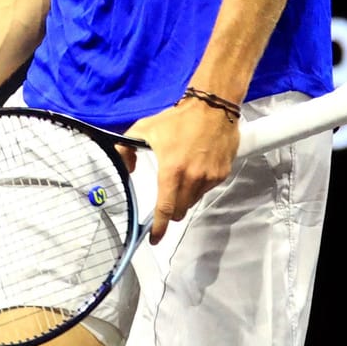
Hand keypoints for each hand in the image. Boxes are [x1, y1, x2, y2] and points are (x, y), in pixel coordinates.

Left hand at [123, 99, 240, 243]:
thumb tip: (125, 168)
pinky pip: (206, 189)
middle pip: (180, 210)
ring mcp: (209, 178)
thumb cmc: (178, 119)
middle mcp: (193, 178)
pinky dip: (198, 185)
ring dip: (185, 196)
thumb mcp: (144, 129)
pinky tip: (195, 167)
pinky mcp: (221, 174)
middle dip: (171, 210)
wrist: (212, 107)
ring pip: (193, 200)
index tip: (155, 238)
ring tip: (181, 174)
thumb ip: (126, 149)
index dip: (159, 228)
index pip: (165, 208)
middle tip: (165, 199)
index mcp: (172, 170)